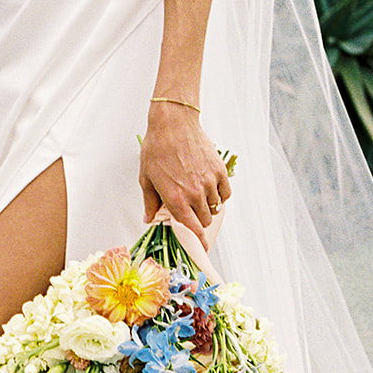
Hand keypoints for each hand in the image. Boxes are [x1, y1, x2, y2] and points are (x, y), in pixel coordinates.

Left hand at [139, 103, 230, 245]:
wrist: (173, 123)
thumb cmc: (156, 149)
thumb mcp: (146, 178)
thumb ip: (150, 202)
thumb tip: (149, 219)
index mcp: (175, 200)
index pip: (192, 229)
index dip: (199, 242)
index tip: (202, 248)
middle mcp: (195, 194)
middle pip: (205, 221)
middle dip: (199, 221)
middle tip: (192, 211)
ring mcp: (209, 182)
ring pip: (215, 208)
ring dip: (209, 207)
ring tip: (199, 195)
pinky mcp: (219, 171)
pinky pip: (226, 193)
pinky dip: (221, 195)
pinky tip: (212, 189)